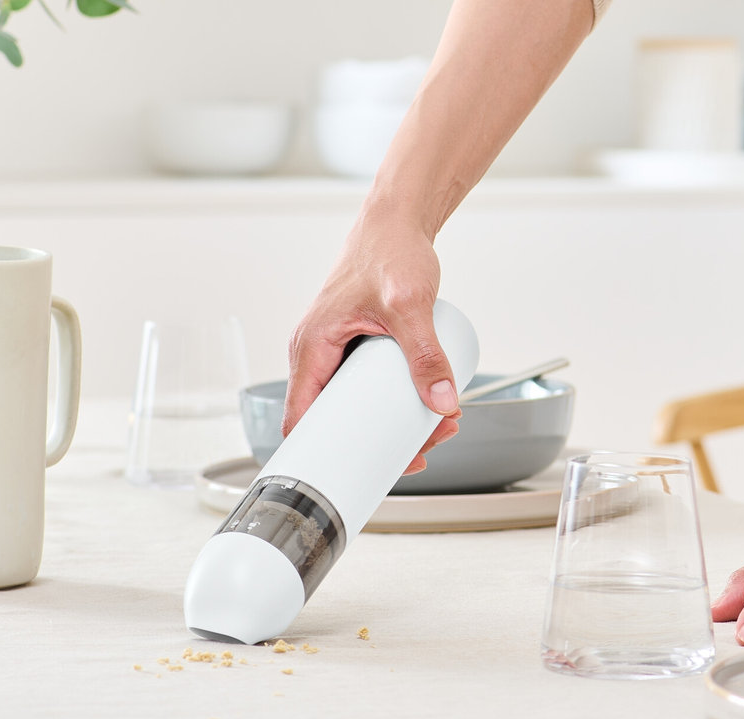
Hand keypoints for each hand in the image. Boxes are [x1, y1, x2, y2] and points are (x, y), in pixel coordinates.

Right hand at [283, 210, 460, 474]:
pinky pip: (367, 387)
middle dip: (377, 442)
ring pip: (355, 406)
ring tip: (436, 425)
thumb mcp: (410, 306)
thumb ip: (426, 355)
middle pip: (334, 420)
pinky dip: (394, 402)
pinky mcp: (355, 347)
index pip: (300, 419)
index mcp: (311, 348)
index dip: (323, 454)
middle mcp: (316, 353)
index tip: (358, 472)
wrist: (397, 222)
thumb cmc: (389, 251)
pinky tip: (427, 405)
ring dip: (392, 423)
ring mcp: (336, 351)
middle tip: (422, 447)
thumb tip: (442, 404)